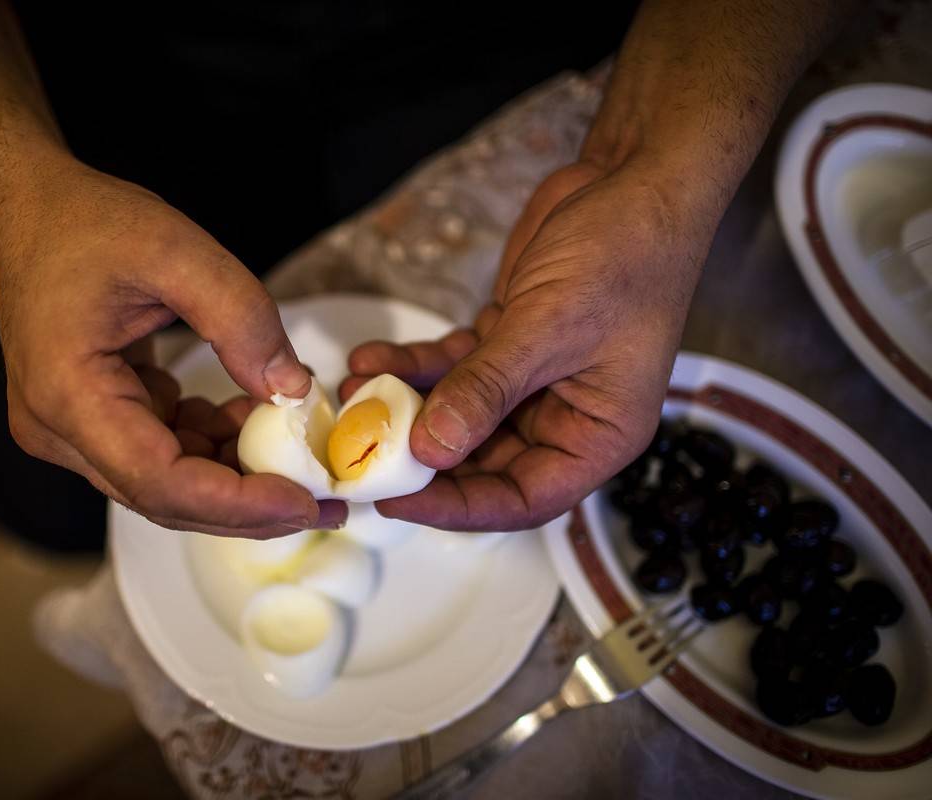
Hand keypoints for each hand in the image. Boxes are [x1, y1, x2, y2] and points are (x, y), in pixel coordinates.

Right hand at [0, 157, 344, 536]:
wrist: (29, 210)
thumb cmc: (86, 222)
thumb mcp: (175, 248)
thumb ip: (241, 317)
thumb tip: (293, 391)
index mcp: (66, 394)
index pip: (158, 480)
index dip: (236, 504)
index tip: (305, 500)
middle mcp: (57, 430)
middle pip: (164, 498)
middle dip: (248, 506)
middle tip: (326, 504)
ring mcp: (69, 431)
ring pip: (166, 483)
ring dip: (235, 474)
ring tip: (301, 450)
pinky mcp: (90, 421)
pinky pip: (159, 453)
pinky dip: (212, 444)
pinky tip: (254, 416)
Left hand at [344, 158, 716, 529]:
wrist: (633, 179)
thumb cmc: (625, 254)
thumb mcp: (549, 327)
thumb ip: (487, 389)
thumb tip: (431, 449)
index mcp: (598, 435)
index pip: (523, 498)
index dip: (458, 508)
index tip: (397, 499)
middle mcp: (566, 417)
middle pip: (483, 464)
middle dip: (420, 455)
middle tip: (360, 450)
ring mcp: (535, 382)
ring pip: (460, 415)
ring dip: (408, 407)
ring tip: (356, 395)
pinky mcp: (508, 344)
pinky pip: (454, 369)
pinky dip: (415, 366)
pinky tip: (373, 359)